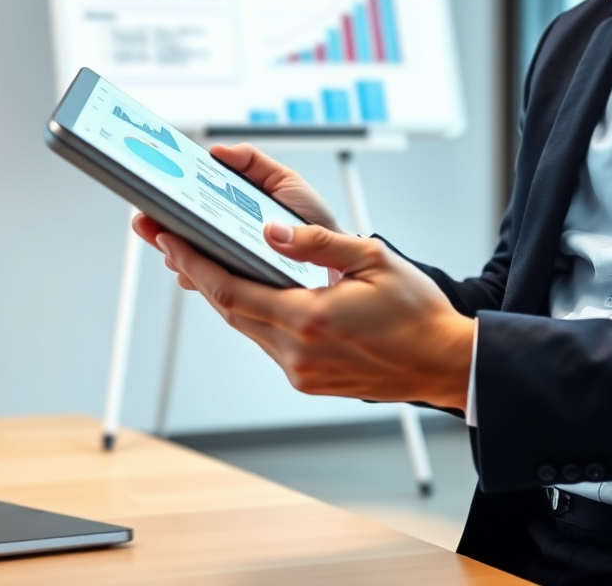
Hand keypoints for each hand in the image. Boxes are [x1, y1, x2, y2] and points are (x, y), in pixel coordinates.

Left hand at [130, 149, 473, 411]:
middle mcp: (296, 353)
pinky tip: (248, 292)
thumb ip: (318, 243)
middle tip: (170, 243)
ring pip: (245, 326)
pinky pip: (266, 342)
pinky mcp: (308, 380)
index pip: (231, 289)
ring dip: (223, 294)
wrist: (442, 362)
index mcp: (309, 319)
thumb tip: (272, 231)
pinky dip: (251, 313)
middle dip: (195, 274)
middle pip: (229, 309)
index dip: (194, 263)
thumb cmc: (416, 310)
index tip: (169, 240)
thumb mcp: (373, 259)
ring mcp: (300, 371)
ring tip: (201, 262)